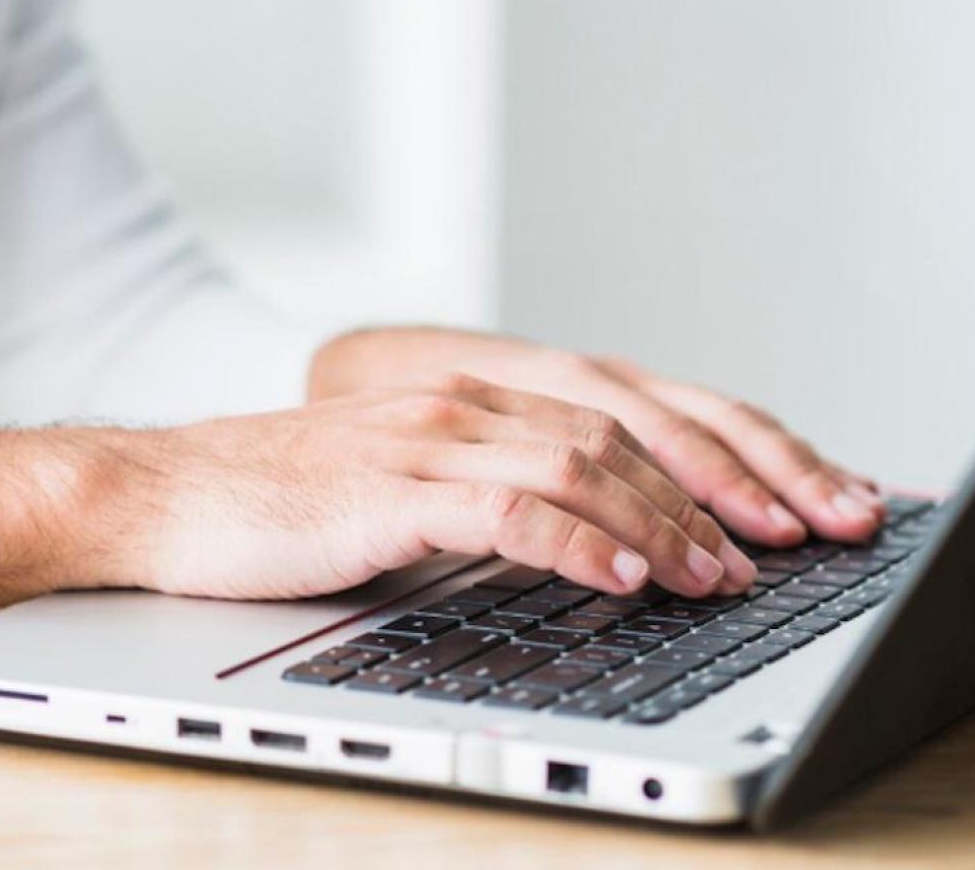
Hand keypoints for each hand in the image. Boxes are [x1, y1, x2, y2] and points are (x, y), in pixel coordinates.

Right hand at [310, 329, 884, 547]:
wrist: (172, 493)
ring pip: (586, 464)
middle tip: (800, 540)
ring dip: (666, 524)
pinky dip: (579, 543)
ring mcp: (435, 435)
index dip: (733, 453)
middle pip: (638, 428)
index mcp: (495, 394)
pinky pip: (510, 508)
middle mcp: (477, 399)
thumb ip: (511, 492)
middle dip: (731, 485)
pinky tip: (624, 578)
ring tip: (723, 576)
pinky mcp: (394, 486)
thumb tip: (610, 543)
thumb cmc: (300, 502)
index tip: (802, 502)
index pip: (644, 412)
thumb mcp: (425, 485)